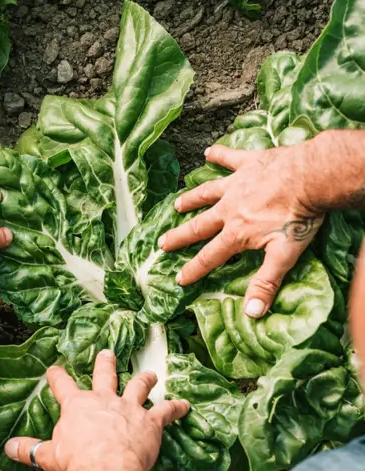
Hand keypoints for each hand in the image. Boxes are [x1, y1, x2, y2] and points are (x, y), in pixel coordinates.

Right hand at [4, 350, 188, 470]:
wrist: (104, 469)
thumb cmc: (75, 463)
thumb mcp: (46, 456)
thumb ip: (28, 449)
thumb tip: (9, 448)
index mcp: (77, 406)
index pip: (63, 385)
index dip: (57, 376)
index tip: (55, 370)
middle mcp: (104, 400)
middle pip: (104, 375)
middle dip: (105, 363)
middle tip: (108, 353)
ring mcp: (129, 409)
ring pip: (138, 387)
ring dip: (144, 379)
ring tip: (150, 374)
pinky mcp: (150, 422)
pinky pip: (166, 411)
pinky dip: (176, 408)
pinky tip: (185, 405)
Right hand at [159, 142, 323, 317]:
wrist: (312, 176)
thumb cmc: (300, 216)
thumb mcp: (284, 256)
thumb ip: (266, 283)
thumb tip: (251, 314)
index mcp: (236, 233)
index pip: (209, 257)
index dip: (193, 270)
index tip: (178, 278)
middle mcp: (230, 209)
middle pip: (199, 225)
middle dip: (180, 236)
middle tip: (162, 243)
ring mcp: (238, 184)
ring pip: (208, 193)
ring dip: (192, 199)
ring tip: (178, 205)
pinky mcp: (250, 163)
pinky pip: (230, 158)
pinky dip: (219, 154)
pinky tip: (208, 152)